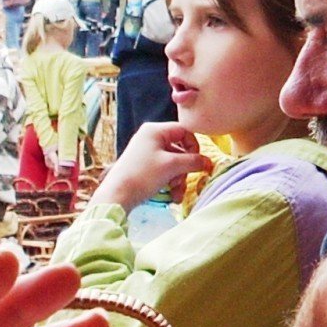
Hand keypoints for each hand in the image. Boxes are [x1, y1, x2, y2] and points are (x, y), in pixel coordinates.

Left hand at [90, 121, 212, 211]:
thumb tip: (209, 163)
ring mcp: (146, 152)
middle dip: (184, 169)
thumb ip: (193, 161)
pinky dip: (170, 182)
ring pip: (173, 163)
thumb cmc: (143, 175)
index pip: (184, 131)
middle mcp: (150, 138)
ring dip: (178, 179)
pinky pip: (164, 170)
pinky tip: (172, 196)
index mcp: (155, 130)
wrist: (116, 196)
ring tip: (175, 193)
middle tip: (181, 182)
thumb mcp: (172, 166)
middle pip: (179, 149)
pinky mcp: (144, 166)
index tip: (198, 162)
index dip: (194, 147)